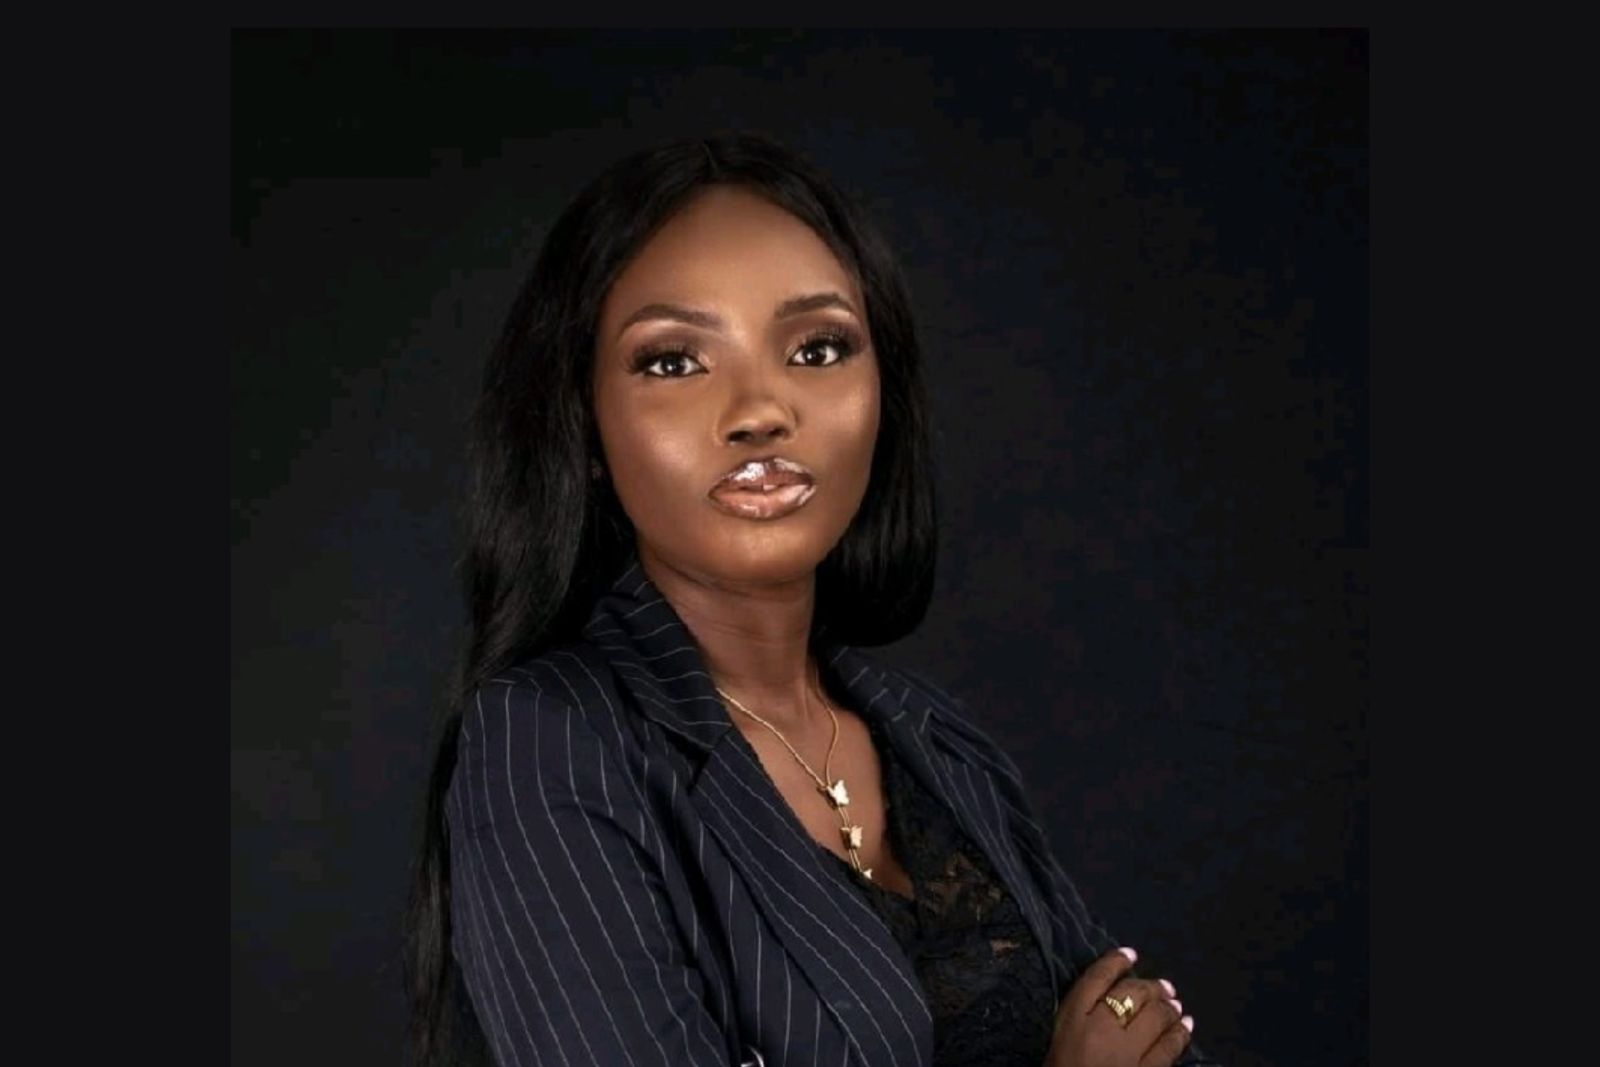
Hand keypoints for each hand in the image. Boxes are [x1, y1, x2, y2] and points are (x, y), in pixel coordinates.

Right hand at [1042, 947, 1193, 1066]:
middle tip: (1162, 985)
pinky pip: (1168, 1048)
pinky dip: (1179, 1032)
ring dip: (1167, 1006)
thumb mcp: (1060, 1038)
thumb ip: (1079, 1014)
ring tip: (1174, 1002)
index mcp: (1071, 1019)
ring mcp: (1125, 1053)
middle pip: (1130, 994)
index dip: (1115, 961)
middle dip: (1149, 986)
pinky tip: (1185, 1024)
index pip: (1096, 978)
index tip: (1129, 953)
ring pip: (1154, 1017)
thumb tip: (1111, 990)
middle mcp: (1099, 1029)